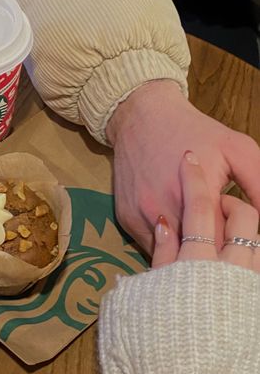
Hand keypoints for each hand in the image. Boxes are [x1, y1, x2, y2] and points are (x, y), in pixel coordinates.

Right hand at [106, 80, 259, 252]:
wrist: (141, 117)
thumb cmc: (193, 131)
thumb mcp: (237, 149)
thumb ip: (259, 185)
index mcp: (198, 198)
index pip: (225, 244)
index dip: (234, 238)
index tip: (231, 220)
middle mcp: (166, 212)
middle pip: (197, 255)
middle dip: (211, 246)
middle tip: (214, 222)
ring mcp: (142, 218)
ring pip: (172, 256)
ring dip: (186, 247)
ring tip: (193, 222)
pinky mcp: (126, 220)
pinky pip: (150, 246)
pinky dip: (165, 242)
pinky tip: (172, 219)